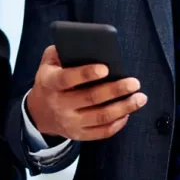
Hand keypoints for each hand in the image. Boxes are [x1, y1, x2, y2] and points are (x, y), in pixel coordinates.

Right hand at [25, 45, 146, 140]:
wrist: (39, 112)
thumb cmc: (51, 79)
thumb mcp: (48, 62)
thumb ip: (63, 50)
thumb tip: (88, 45)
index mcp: (50, 82)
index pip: (67, 79)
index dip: (86, 74)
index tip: (105, 68)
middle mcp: (59, 104)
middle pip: (90, 98)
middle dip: (115, 90)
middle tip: (134, 83)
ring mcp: (69, 122)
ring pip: (100, 117)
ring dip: (123, 108)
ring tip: (140, 98)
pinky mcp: (79, 134)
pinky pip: (101, 132)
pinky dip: (118, 123)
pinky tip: (128, 112)